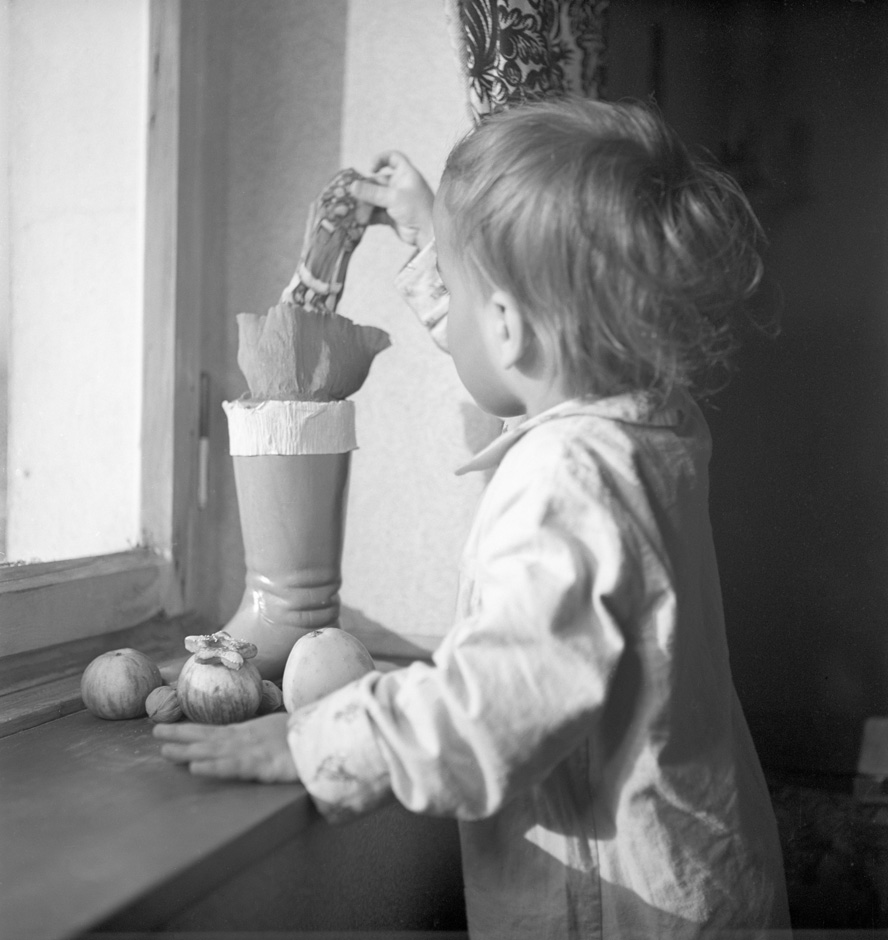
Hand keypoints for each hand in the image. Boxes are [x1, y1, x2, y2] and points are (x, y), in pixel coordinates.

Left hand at [153, 712, 298, 782]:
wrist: (328, 738)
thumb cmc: (305, 739)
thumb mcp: (278, 738)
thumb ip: (263, 742)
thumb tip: (254, 741)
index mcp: (248, 734)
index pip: (213, 732)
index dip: (190, 731)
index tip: (166, 731)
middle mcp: (245, 741)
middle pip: (208, 737)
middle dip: (181, 736)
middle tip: (155, 732)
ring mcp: (253, 752)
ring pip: (215, 751)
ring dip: (189, 751)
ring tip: (165, 751)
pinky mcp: (263, 766)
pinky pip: (235, 767)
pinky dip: (215, 767)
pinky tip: (197, 767)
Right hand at [350, 151, 434, 248]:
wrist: (428, 235)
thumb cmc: (417, 210)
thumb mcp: (393, 197)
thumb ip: (372, 192)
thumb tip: (352, 186)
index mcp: (406, 174)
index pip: (393, 158)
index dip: (381, 159)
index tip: (370, 168)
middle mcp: (400, 186)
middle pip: (378, 181)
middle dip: (366, 189)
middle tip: (355, 197)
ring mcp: (395, 201)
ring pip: (375, 199)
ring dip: (365, 205)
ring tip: (357, 212)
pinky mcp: (391, 216)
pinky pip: (375, 213)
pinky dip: (368, 216)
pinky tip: (360, 220)